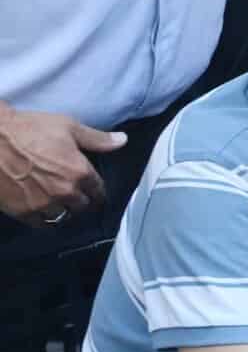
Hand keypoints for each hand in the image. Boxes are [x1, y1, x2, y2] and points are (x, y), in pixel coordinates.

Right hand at [0, 105, 126, 224]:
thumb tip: (122, 140)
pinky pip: (41, 224)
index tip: (97, 193)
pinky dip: (44, 219)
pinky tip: (43, 211)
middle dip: (82, 200)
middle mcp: (64, 191)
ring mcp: (42, 204)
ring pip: (62, 216)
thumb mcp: (69, 127)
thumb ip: (97, 139)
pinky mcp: (22, 211)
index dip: (99, 191)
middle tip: (78, 196)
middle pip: (82, 205)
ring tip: (61, 204)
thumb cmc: (30, 130)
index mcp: (79, 171)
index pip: (98, 190)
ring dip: (64, 210)